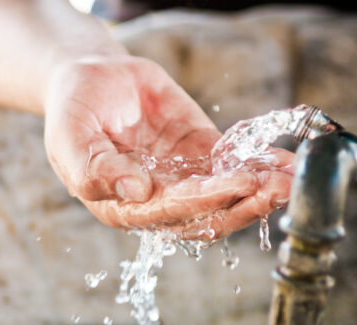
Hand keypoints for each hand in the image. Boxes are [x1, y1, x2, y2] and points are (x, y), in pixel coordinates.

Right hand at [43, 55, 293, 238]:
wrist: (89, 79)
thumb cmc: (71, 112)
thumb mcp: (68, 139)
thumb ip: (93, 170)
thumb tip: (136, 192)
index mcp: (121, 206)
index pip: (168, 214)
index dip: (205, 202)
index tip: (238, 185)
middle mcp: (155, 200)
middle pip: (205, 214)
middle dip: (243, 205)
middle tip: (277, 189)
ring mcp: (179, 178)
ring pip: (224, 196)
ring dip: (257, 191)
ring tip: (288, 177)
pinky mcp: (198, 153)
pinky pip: (231, 164)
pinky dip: (256, 165)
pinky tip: (281, 161)